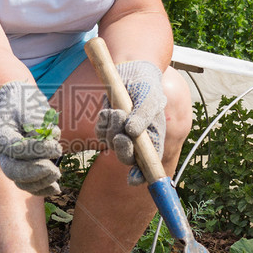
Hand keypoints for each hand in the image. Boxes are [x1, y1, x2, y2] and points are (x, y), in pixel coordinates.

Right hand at [0, 81, 61, 196]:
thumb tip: (45, 142)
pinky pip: (28, 185)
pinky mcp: (22, 166)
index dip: (37, 151)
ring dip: (40, 182)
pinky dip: (42, 189)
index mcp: (1, 136)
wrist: (18, 102)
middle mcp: (3, 152)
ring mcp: (12, 161)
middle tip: (54, 169)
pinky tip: (56, 189)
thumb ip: (36, 124)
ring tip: (56, 174)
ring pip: (20, 182)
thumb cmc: (24, 102)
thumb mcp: (30, 108)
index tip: (56, 147)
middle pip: (13, 171)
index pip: (16, 149)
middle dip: (36, 172)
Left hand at [95, 60, 165, 185]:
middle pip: (126, 158)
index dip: (141, 176)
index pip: (148, 165)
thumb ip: (143, 115)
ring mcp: (120, 134)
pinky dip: (102, 122)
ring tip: (118, 111)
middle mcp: (137, 141)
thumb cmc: (147, 86)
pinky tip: (109, 110)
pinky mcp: (107, 126)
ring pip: (110, 144)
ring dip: (112, 129)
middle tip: (120, 137)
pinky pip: (100, 133)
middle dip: (122, 150)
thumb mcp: (150, 98)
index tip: (133, 180)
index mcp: (153, 140)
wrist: (131, 72)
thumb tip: (132, 132)